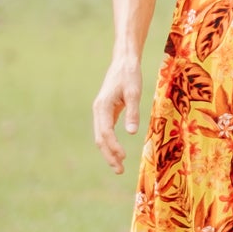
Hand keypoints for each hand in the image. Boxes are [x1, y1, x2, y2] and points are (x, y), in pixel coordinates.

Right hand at [93, 50, 141, 175]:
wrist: (124, 61)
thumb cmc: (130, 75)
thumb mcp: (134, 93)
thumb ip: (132, 112)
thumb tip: (131, 133)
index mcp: (102, 106)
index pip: (105, 132)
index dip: (113, 146)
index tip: (123, 157)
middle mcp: (98, 111)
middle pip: (100, 138)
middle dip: (108, 155)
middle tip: (119, 170)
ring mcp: (101, 111)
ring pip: (101, 136)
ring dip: (108, 151)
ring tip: (118, 166)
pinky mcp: (106, 111)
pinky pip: (105, 131)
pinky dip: (110, 143)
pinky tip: (117, 152)